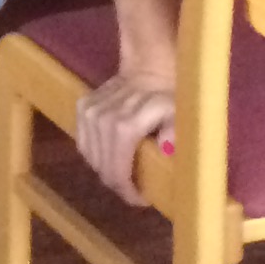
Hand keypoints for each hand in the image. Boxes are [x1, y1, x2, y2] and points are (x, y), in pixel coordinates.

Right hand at [74, 62, 177, 204]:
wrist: (151, 64)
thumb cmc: (170, 94)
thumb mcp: (181, 113)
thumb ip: (175, 131)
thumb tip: (166, 149)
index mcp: (126, 125)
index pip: (117, 168)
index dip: (127, 189)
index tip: (141, 199)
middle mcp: (103, 119)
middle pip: (103, 166)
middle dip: (118, 183)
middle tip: (134, 190)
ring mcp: (90, 111)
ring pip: (91, 156)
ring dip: (106, 170)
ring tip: (123, 175)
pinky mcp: (83, 106)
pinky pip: (83, 142)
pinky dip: (95, 154)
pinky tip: (108, 157)